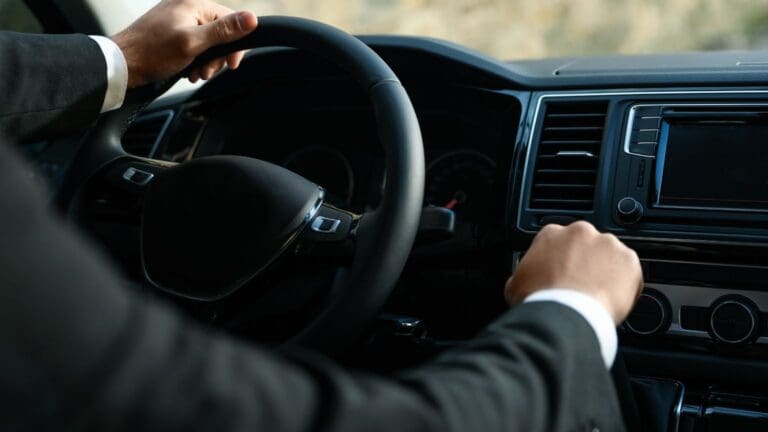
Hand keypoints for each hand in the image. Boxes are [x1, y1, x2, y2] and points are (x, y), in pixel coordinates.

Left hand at [111, 0, 258, 87]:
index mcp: (194, 3)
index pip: (231, 20)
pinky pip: (195, 43)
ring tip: (195, 72)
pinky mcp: (173, 30)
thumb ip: (224, 31)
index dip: (234, 46)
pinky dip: (195, 59)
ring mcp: (179, 18)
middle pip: (221, 32)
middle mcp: (187, 6)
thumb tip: (251, 18)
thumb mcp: (193, 43)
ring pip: (208, 41)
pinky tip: (188, 70)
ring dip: (206, 61)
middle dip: (217, 57)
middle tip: (206, 71)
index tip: (230, 65)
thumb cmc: (152, 53)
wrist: (122, 63)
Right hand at [504, 221, 642, 323]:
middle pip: (586, 245)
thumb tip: (524, 279)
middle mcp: (580, 232)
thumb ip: (524, 273)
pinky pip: (629, 271)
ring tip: (598, 296)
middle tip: (581, 286)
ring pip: (609, 256)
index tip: (562, 274)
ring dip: (606, 271)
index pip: (558, 242)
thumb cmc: (540, 300)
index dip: (561, 260)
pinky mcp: (629, 260)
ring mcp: (607, 244)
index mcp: (551, 233)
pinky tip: (613, 300)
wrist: (565, 315)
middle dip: (586, 262)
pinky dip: (625, 284)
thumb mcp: (516, 285)